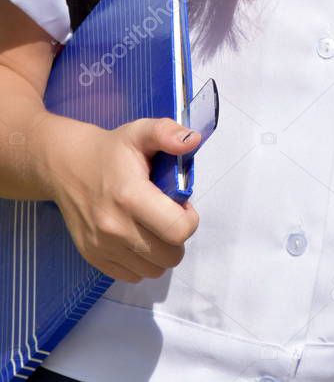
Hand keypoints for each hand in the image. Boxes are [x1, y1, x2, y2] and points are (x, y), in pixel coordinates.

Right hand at [44, 115, 201, 282]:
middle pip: (170, 255)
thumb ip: (167, 133)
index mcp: (130, 196)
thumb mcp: (140, 131)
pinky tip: (137, 235)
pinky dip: (142, 261)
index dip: (189, 219)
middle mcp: (114, 227)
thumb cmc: (111, 150)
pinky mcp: (93, 257)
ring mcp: (102, 247)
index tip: (182, 204)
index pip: (178, 230)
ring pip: (153, 270)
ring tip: (152, 224)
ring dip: (161, 250)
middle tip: (168, 214)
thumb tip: (193, 140)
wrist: (66, 165)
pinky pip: (133, 275)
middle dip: (177, 236)